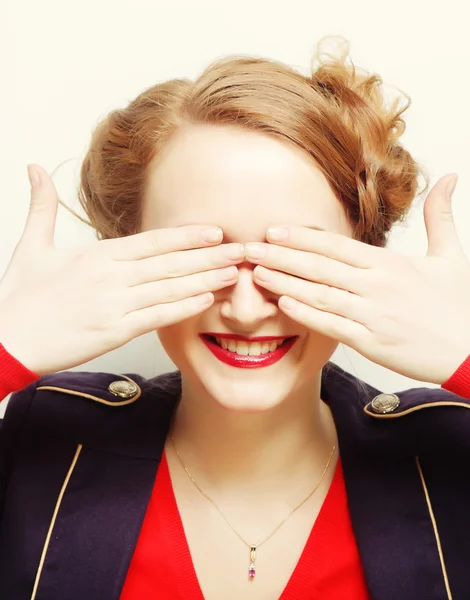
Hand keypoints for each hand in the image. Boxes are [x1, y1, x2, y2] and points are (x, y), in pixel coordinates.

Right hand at [0, 165, 243, 374]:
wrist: (5, 340)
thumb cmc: (20, 296)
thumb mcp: (30, 246)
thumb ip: (41, 206)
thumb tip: (35, 167)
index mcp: (97, 256)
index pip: (152, 241)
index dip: (187, 235)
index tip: (216, 231)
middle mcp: (111, 277)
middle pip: (170, 262)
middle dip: (210, 255)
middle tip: (242, 249)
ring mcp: (115, 304)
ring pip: (170, 288)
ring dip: (206, 279)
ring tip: (235, 273)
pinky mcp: (113, 332)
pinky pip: (156, 317)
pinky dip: (183, 308)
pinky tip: (206, 300)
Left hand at [245, 174, 469, 383]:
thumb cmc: (460, 304)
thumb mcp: (452, 255)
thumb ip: (440, 216)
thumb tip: (450, 177)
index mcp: (390, 264)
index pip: (337, 245)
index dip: (303, 236)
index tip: (274, 230)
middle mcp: (378, 285)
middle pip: (321, 266)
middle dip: (281, 255)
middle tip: (248, 248)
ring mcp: (373, 314)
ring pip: (320, 294)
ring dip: (285, 282)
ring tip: (256, 273)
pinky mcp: (373, 342)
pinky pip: (332, 325)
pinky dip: (306, 314)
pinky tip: (283, 304)